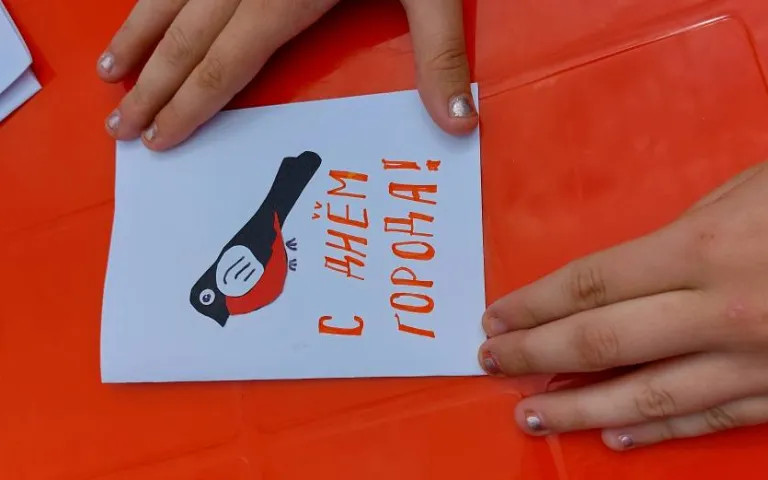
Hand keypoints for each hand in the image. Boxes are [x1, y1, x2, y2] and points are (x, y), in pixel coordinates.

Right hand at [97, 0, 476, 150]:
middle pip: (187, 38)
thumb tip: (461, 125)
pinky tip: (140, 5)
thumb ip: (440, 52)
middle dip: (151, 85)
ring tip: (108, 70)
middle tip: (118, 128)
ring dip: (137, 35)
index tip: (159, 139)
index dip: (189, 104)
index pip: (226, 63)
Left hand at [479, 162, 767, 450]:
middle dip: (536, 355)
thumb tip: (616, 279)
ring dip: (579, 409)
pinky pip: (709, 420)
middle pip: (600, 342)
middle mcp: (720, 311)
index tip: (495, 318)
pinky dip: (656, 432)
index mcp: (702, 249)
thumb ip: (678, 237)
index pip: (589, 284)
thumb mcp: (744, 192)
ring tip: (530, 413)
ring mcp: (753, 361)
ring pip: (646, 397)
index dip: (533, 304)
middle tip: (491, 364)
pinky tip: (614, 439)